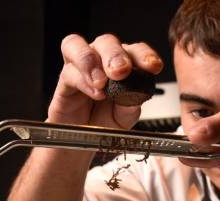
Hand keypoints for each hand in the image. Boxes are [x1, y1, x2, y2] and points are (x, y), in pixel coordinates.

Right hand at [48, 33, 162, 128]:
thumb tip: (136, 94)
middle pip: (107, 42)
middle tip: (122, 71)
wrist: (83, 139)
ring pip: (79, 46)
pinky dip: (83, 81)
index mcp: (123, 65)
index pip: (135, 51)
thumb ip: (130, 106)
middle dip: (116, 55)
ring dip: (91, 61)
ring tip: (101, 82)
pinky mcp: (65, 80)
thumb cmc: (105, 122)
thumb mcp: (124, 118)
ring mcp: (81, 67)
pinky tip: (95, 93)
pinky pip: (70, 72)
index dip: (144, 55)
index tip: (153, 66)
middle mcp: (101, 60)